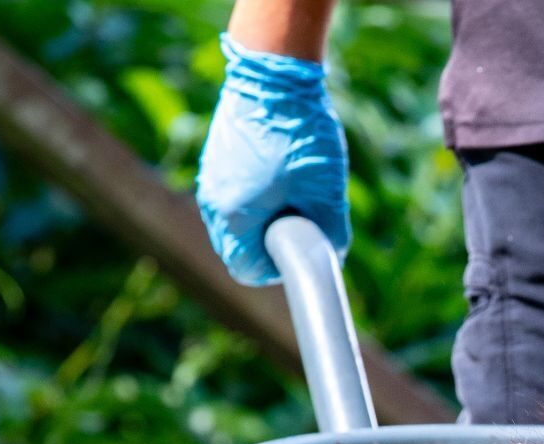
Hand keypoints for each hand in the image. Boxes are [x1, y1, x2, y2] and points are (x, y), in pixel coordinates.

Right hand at [196, 33, 350, 285]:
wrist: (274, 72)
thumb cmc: (302, 132)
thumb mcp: (327, 191)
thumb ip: (331, 234)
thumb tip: (332, 256)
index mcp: (233, 215)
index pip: (247, 270)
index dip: (279, 267)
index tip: (302, 245)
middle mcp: (213, 200)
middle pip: (239, 249)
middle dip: (271, 243)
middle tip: (302, 216)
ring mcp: (210, 178)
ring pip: (237, 223)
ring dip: (265, 218)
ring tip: (293, 188)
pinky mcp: (216, 161)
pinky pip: (234, 197)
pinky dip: (257, 196)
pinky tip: (280, 171)